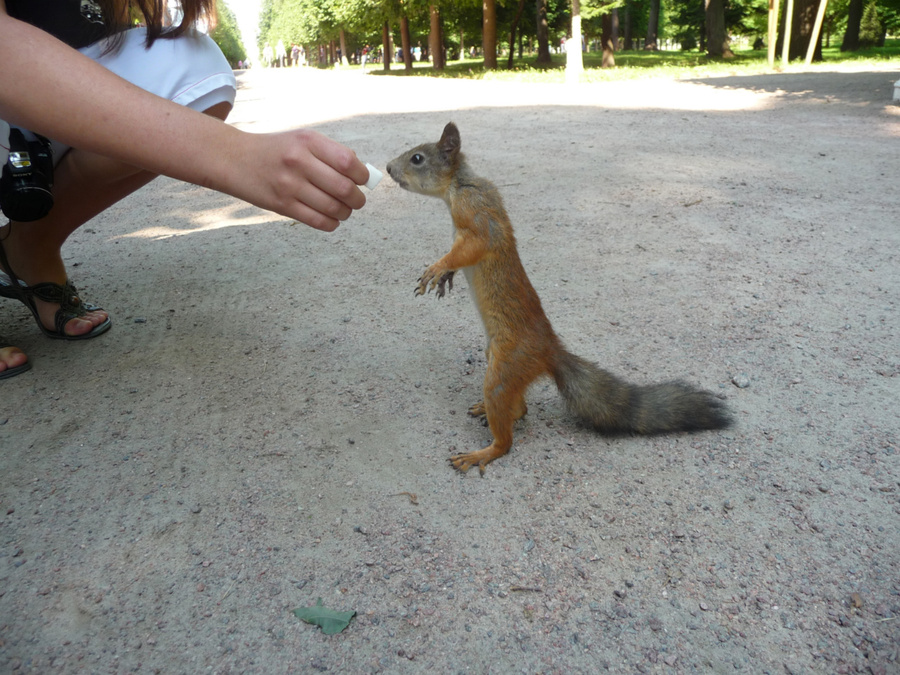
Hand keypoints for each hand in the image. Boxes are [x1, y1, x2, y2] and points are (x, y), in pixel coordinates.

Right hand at [223, 128, 369, 231]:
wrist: (235, 159)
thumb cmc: (277, 151)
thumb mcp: (302, 140)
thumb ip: (331, 154)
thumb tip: (362, 175)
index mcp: (308, 142)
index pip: (348, 163)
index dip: (362, 176)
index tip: (362, 181)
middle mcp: (299, 162)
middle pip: (344, 189)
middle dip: (358, 199)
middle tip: (357, 201)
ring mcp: (289, 186)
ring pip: (333, 208)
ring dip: (346, 213)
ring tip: (344, 210)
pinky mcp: (282, 206)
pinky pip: (318, 221)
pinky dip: (332, 223)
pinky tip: (332, 219)